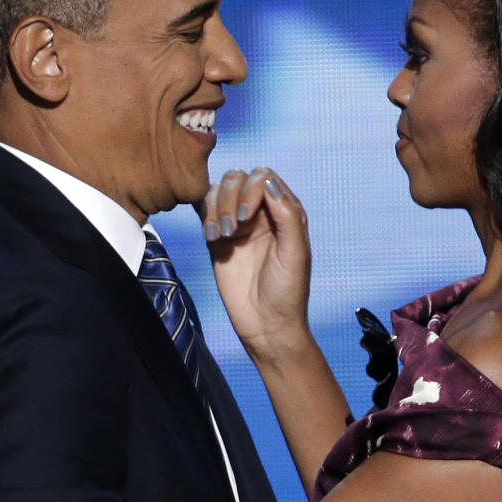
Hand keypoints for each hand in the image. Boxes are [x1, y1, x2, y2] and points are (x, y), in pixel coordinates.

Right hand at [197, 168, 311, 361]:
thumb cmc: (288, 292)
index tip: (248, 216)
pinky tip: (212, 238)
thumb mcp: (296, 253)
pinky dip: (205, 216)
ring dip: (217, 207)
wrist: (266, 324)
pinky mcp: (218, 238)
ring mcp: (238, 224)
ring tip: (223, 236)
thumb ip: (287, 215)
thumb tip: (268, 181)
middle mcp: (261, 213)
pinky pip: (205, 210)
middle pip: (239, 178)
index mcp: (285, 212)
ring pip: (219, 190)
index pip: (264, 177)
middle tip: (234, 229)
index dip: (252, 188)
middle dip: (232, 196)